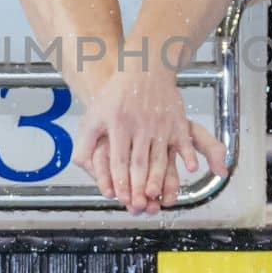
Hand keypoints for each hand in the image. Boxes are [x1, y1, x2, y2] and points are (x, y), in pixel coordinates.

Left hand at [73, 70, 227, 214]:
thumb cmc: (116, 94)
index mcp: (117, 124)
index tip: (121, 199)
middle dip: (139, 187)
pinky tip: (190, 169)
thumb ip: (86, 142)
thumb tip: (81, 165)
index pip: (118, 160)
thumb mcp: (94, 115)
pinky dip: (188, 155)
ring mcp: (159, 123)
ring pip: (160, 156)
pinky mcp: (176, 120)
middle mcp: (139, 125)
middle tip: (139, 206)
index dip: (120, 182)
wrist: (143, 66)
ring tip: (158, 195)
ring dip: (160, 178)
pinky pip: (183, 141)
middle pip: (139, 162)